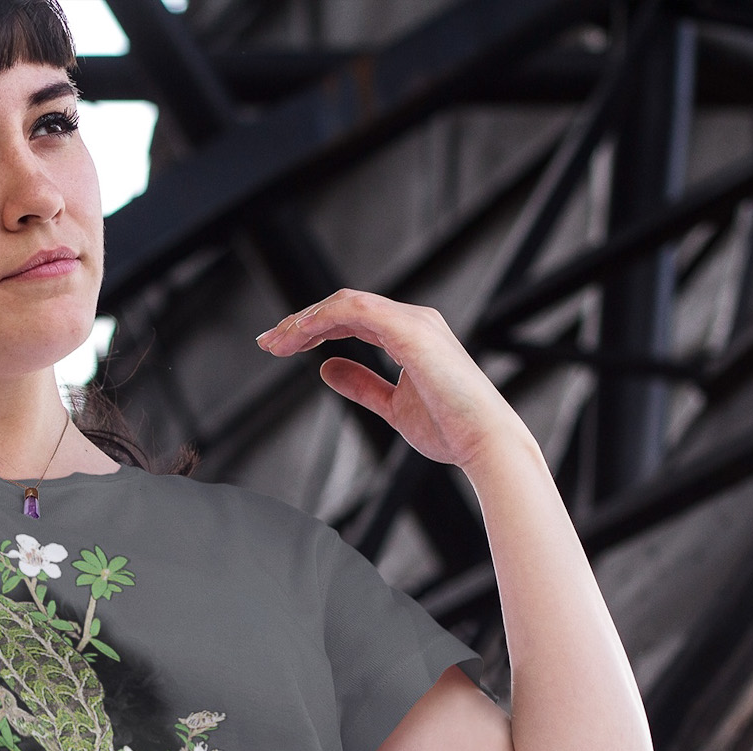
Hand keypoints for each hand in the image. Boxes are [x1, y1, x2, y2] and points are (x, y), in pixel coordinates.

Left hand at [256, 289, 526, 471]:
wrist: (485, 444)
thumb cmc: (451, 430)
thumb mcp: (392, 406)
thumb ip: (361, 384)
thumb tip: (327, 369)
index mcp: (410, 336)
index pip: (351, 319)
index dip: (313, 329)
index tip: (281, 347)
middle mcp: (412, 321)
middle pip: (343, 306)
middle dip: (301, 322)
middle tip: (268, 342)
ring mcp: (413, 322)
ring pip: (344, 303)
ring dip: (305, 320)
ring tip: (275, 342)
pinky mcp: (410, 330)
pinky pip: (355, 310)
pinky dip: (322, 318)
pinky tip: (298, 336)